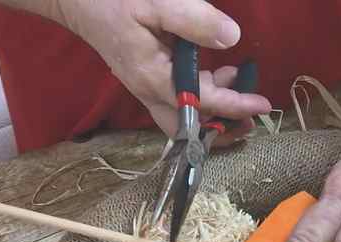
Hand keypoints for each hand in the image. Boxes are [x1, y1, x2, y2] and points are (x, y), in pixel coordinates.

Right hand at [60, 0, 270, 141]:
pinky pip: (180, 102)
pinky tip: (221, 74)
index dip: (236, 105)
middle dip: (222, 130)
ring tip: (242, 85)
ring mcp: (148, 92)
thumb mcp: (155, 2)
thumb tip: (232, 38)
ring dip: (215, 111)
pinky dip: (204, 96)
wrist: (77, 0)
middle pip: (190, 129)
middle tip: (251, 123)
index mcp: (155, 79)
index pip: (203, 102)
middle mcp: (152, 94)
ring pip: (186, 117)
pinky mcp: (149, 83)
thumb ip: (194, 20)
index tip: (263, 106)